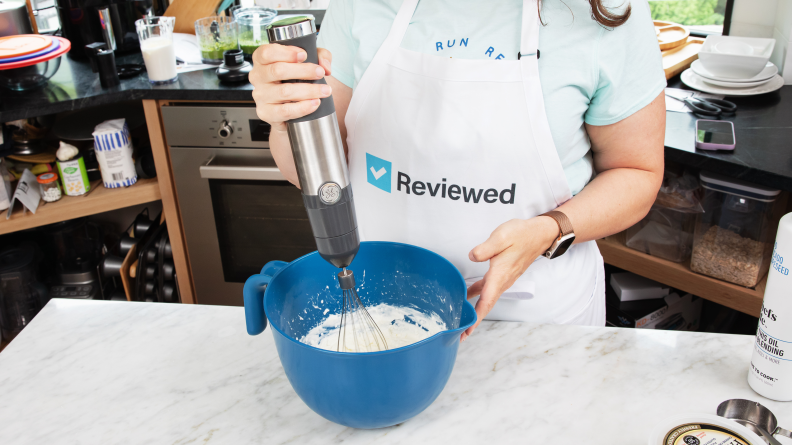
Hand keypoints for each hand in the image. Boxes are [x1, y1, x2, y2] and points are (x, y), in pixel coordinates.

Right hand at [250, 44, 332, 132]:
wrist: (290, 110)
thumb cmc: (296, 81)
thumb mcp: (309, 61)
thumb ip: (320, 56)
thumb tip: (325, 66)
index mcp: (262, 60)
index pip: (267, 52)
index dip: (286, 53)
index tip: (304, 55)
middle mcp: (257, 77)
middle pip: (278, 70)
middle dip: (304, 71)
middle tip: (320, 73)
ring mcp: (260, 96)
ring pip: (284, 91)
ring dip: (308, 90)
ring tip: (324, 91)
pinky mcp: (266, 113)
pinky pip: (285, 110)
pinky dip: (302, 107)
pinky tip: (314, 103)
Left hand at [462, 216, 559, 340]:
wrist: (540, 234)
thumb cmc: (522, 234)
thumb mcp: (501, 237)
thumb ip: (484, 248)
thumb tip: (471, 257)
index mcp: (500, 275)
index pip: (486, 301)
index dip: (476, 317)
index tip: (468, 331)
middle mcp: (502, 281)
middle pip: (486, 305)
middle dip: (474, 322)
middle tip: (461, 335)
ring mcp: (504, 279)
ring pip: (487, 299)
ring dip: (476, 311)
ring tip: (463, 320)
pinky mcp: (503, 275)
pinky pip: (489, 290)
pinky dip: (478, 297)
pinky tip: (467, 295)